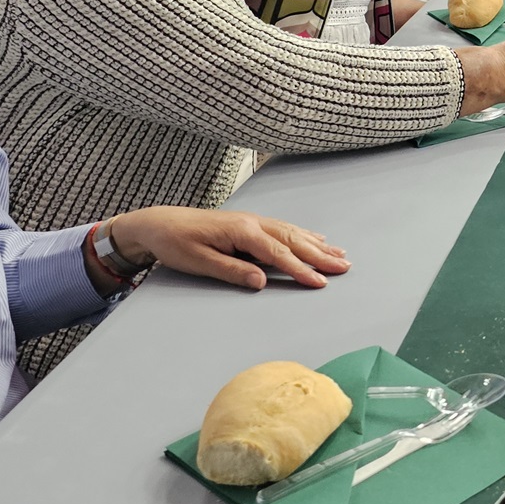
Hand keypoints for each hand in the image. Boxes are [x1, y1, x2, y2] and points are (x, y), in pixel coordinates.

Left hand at [109, 205, 347, 289]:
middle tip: (345, 267)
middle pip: (293, 240)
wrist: (159, 223)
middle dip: (321, 255)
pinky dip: (304, 234)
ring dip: (318, 244)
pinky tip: (316, 237)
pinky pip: (284, 228)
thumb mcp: (199, 262)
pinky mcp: (250, 223)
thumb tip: (261, 282)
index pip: (278, 254)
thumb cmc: (176, 243)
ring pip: (293, 233)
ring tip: (340, 254)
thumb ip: (232, 271)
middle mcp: (252, 223)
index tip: (321, 282)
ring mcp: (253, 221)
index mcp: (242, 232)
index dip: (301, 269)